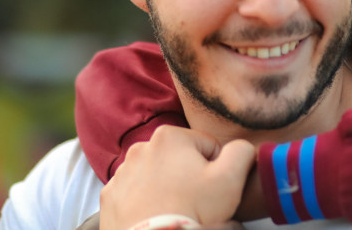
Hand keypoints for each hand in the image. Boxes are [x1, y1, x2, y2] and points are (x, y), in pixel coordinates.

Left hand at [99, 125, 255, 229]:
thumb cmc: (193, 209)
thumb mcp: (231, 177)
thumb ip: (242, 151)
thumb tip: (241, 147)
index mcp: (170, 136)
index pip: (206, 147)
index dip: (216, 169)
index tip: (211, 189)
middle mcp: (140, 148)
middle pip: (180, 159)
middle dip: (189, 176)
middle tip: (195, 201)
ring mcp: (121, 173)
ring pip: (156, 175)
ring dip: (166, 188)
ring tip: (175, 210)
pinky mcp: (110, 197)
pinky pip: (134, 194)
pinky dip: (145, 202)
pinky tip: (156, 215)